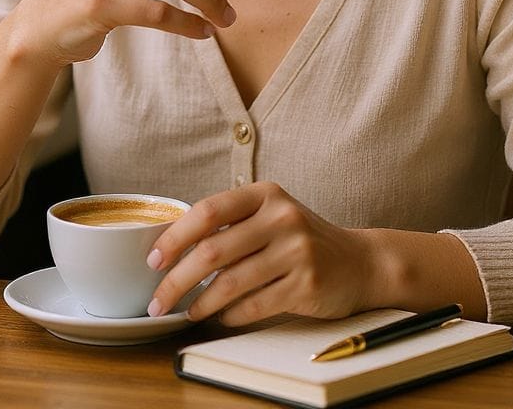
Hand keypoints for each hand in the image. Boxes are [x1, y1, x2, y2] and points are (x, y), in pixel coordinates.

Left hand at [145, 182, 374, 325]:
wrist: (359, 262)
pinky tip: (221, 317)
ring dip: (200, 304)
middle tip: (158, 299)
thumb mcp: (270, 216)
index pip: (208, 210)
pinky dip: (230, 315)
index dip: (175, 237)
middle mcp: (281, 217)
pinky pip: (254, 306)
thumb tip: (172, 249)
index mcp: (265, 194)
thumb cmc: (300, 239)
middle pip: (213, 250)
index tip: (153, 260)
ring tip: (187, 312)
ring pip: (230, 282)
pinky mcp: (307, 284)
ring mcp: (296, 250)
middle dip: (177, 279)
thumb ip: (231, 224)